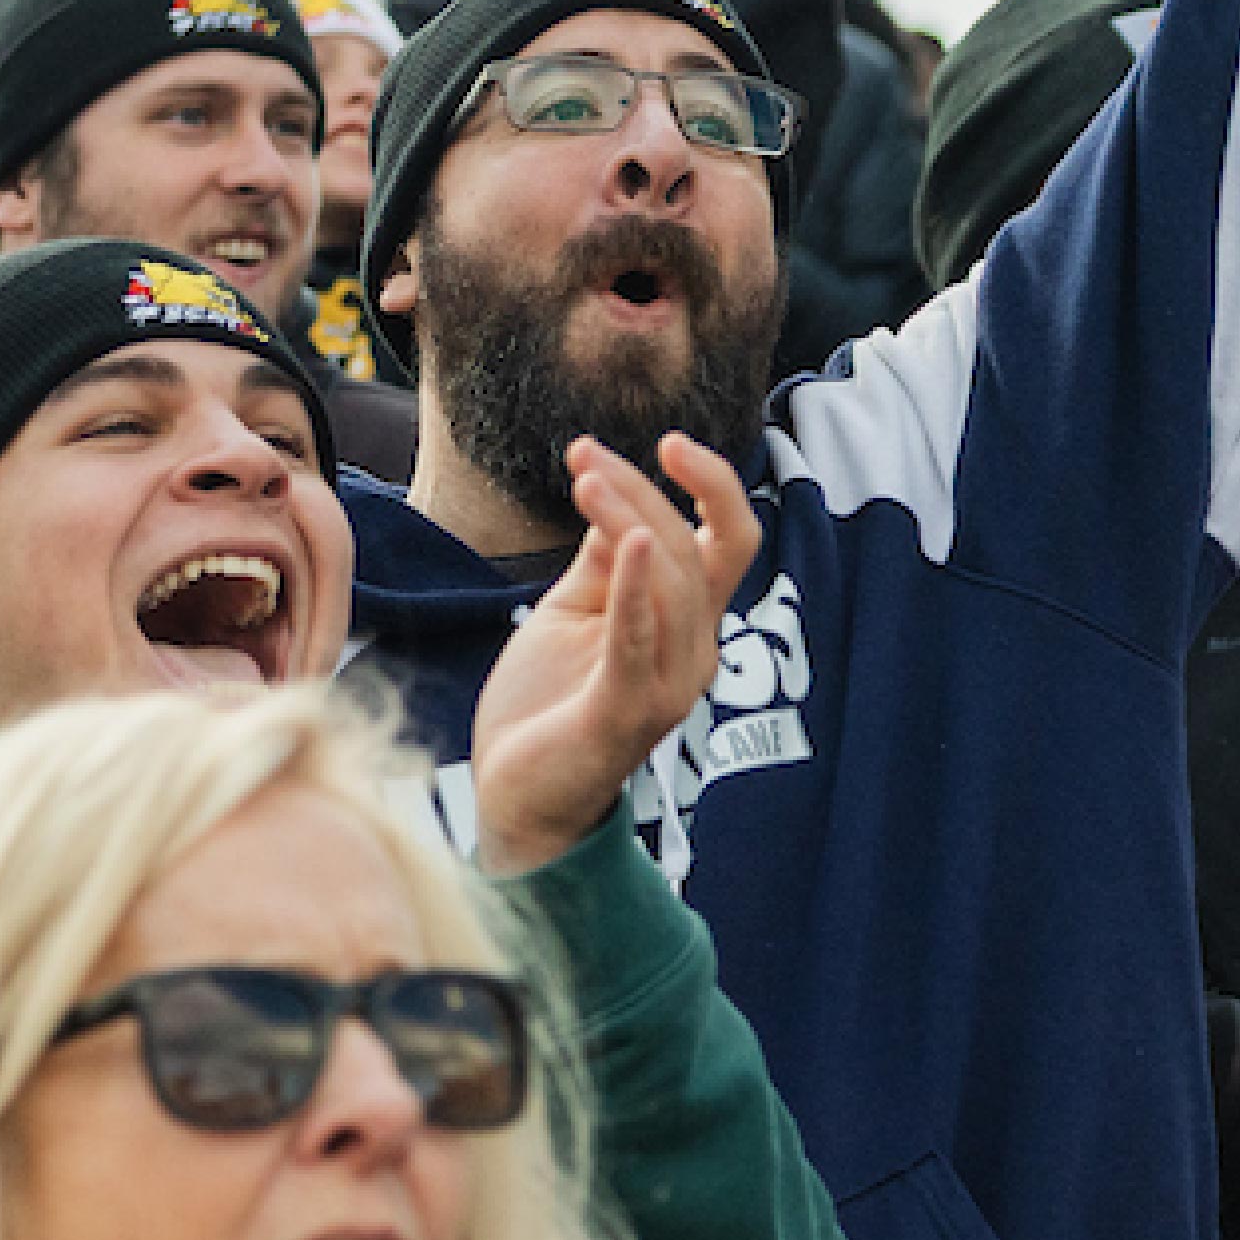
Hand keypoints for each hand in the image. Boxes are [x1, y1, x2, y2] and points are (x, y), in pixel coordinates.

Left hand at [462, 434, 759, 874]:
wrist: (515, 796)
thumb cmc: (546, 703)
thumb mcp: (572, 613)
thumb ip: (600, 560)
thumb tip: (613, 490)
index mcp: (685, 624)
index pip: (723, 539)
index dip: (703, 484)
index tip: (649, 443)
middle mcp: (693, 651)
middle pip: (696, 550)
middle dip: (646, 491)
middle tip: (586, 454)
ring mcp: (667, 684)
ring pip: (675, 584)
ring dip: (630, 519)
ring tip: (586, 479)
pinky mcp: (626, 712)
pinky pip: (641, 641)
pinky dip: (638, 588)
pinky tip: (632, 539)